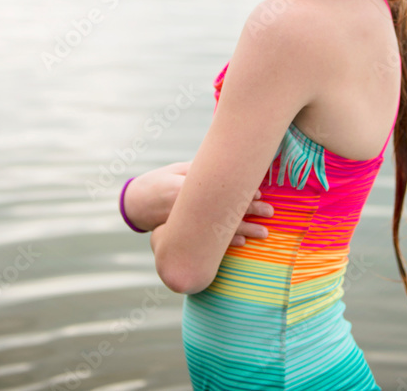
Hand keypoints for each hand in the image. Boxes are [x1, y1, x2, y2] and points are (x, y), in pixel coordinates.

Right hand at [123, 162, 273, 244]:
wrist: (135, 203)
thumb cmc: (159, 181)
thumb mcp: (178, 169)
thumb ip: (200, 169)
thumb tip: (229, 161)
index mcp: (184, 186)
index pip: (218, 189)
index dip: (240, 192)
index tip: (260, 193)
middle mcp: (185, 208)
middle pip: (223, 210)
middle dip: (249, 211)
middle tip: (270, 212)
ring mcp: (185, 224)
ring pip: (219, 229)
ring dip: (244, 230)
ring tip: (264, 232)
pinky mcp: (185, 235)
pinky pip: (208, 242)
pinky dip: (225, 244)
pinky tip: (241, 242)